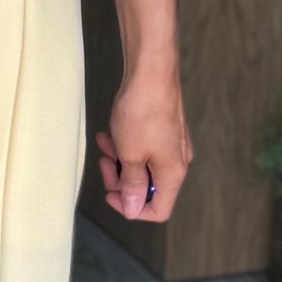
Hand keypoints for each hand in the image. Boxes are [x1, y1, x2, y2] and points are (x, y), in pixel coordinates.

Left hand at [97, 67, 189, 223]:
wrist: (151, 71)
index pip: (158, 210)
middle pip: (147, 188)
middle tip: (105, 164)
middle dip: (122, 180)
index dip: (132, 208)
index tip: (112, 194)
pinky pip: (144, 147)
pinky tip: (111, 133)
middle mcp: (177, 161)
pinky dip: (126, 144)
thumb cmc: (143, 111)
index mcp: (173, 173)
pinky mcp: (164, 129)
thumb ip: (132, 185)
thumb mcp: (131, 156)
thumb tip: (133, 208)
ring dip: (120, 160)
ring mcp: (172, 144)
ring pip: (143, 166)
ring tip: (106, 144)